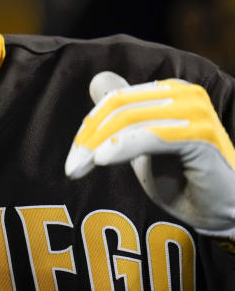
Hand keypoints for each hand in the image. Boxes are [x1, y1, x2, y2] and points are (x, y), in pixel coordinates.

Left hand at [65, 71, 234, 236]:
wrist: (220, 212)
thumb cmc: (182, 179)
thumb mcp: (142, 145)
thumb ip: (122, 116)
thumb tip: (97, 78)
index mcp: (169, 91)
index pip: (115, 100)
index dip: (89, 126)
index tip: (72, 158)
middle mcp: (184, 93)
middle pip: (119, 107)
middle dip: (89, 137)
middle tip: (71, 167)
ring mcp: (194, 111)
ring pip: (129, 120)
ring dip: (98, 145)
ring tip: (78, 169)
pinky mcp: (200, 134)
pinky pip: (150, 135)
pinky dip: (122, 147)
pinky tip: (101, 161)